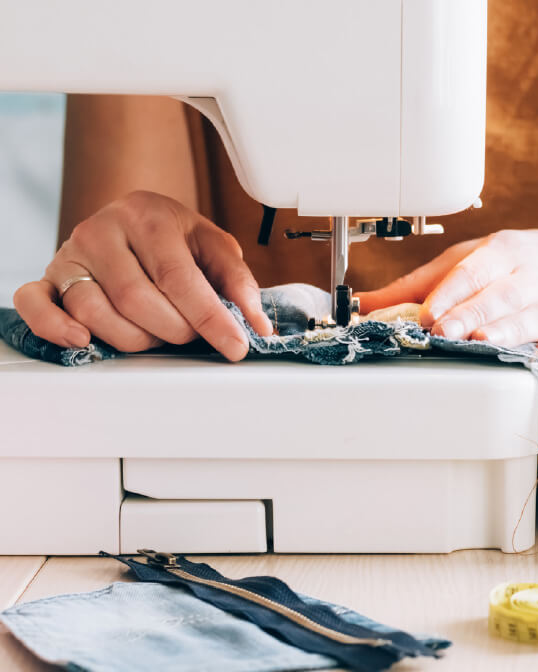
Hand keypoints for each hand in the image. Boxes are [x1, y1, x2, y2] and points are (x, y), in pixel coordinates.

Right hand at [13, 190, 272, 360]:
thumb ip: (237, 282)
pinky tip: (82, 340)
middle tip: (189, 334)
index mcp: (148, 215)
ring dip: (132, 338)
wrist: (133, 221)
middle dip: (173, 329)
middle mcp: (102, 230)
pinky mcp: (47, 277)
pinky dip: (54, 328)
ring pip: (93, 312)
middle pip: (135, 299)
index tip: (235, 345)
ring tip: (155, 333)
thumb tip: (257, 325)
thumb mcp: (213, 247)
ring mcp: (70, 254)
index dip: (210, 317)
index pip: (178, 276)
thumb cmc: (176, 239)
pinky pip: (34, 304)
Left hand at [358, 229, 537, 370]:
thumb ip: (422, 282)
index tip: (424, 313)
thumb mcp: (478, 258)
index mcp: (505, 251)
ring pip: (530, 319)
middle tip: (442, 332)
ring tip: (482, 343)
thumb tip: (364, 302)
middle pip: (499, 296)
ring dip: (506, 332)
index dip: (448, 293)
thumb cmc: (527, 266)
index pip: (472, 271)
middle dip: (471, 314)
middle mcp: (532, 277)